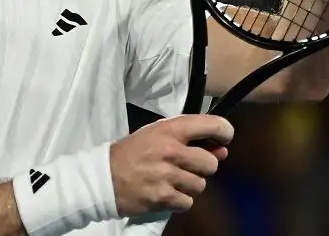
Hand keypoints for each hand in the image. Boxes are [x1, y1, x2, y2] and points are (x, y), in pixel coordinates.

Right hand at [109, 114, 233, 216]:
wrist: (104, 177)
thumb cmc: (132, 152)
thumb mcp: (156, 134)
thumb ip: (189, 138)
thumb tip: (221, 150)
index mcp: (170, 130)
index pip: (211, 125)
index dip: (224, 132)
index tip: (223, 139)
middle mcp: (171, 151)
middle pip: (210, 164)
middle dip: (202, 167)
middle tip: (187, 166)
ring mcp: (167, 176)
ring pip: (200, 185)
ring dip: (189, 185)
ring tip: (171, 180)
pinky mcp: (162, 198)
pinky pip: (188, 202)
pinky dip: (180, 200)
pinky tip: (166, 192)